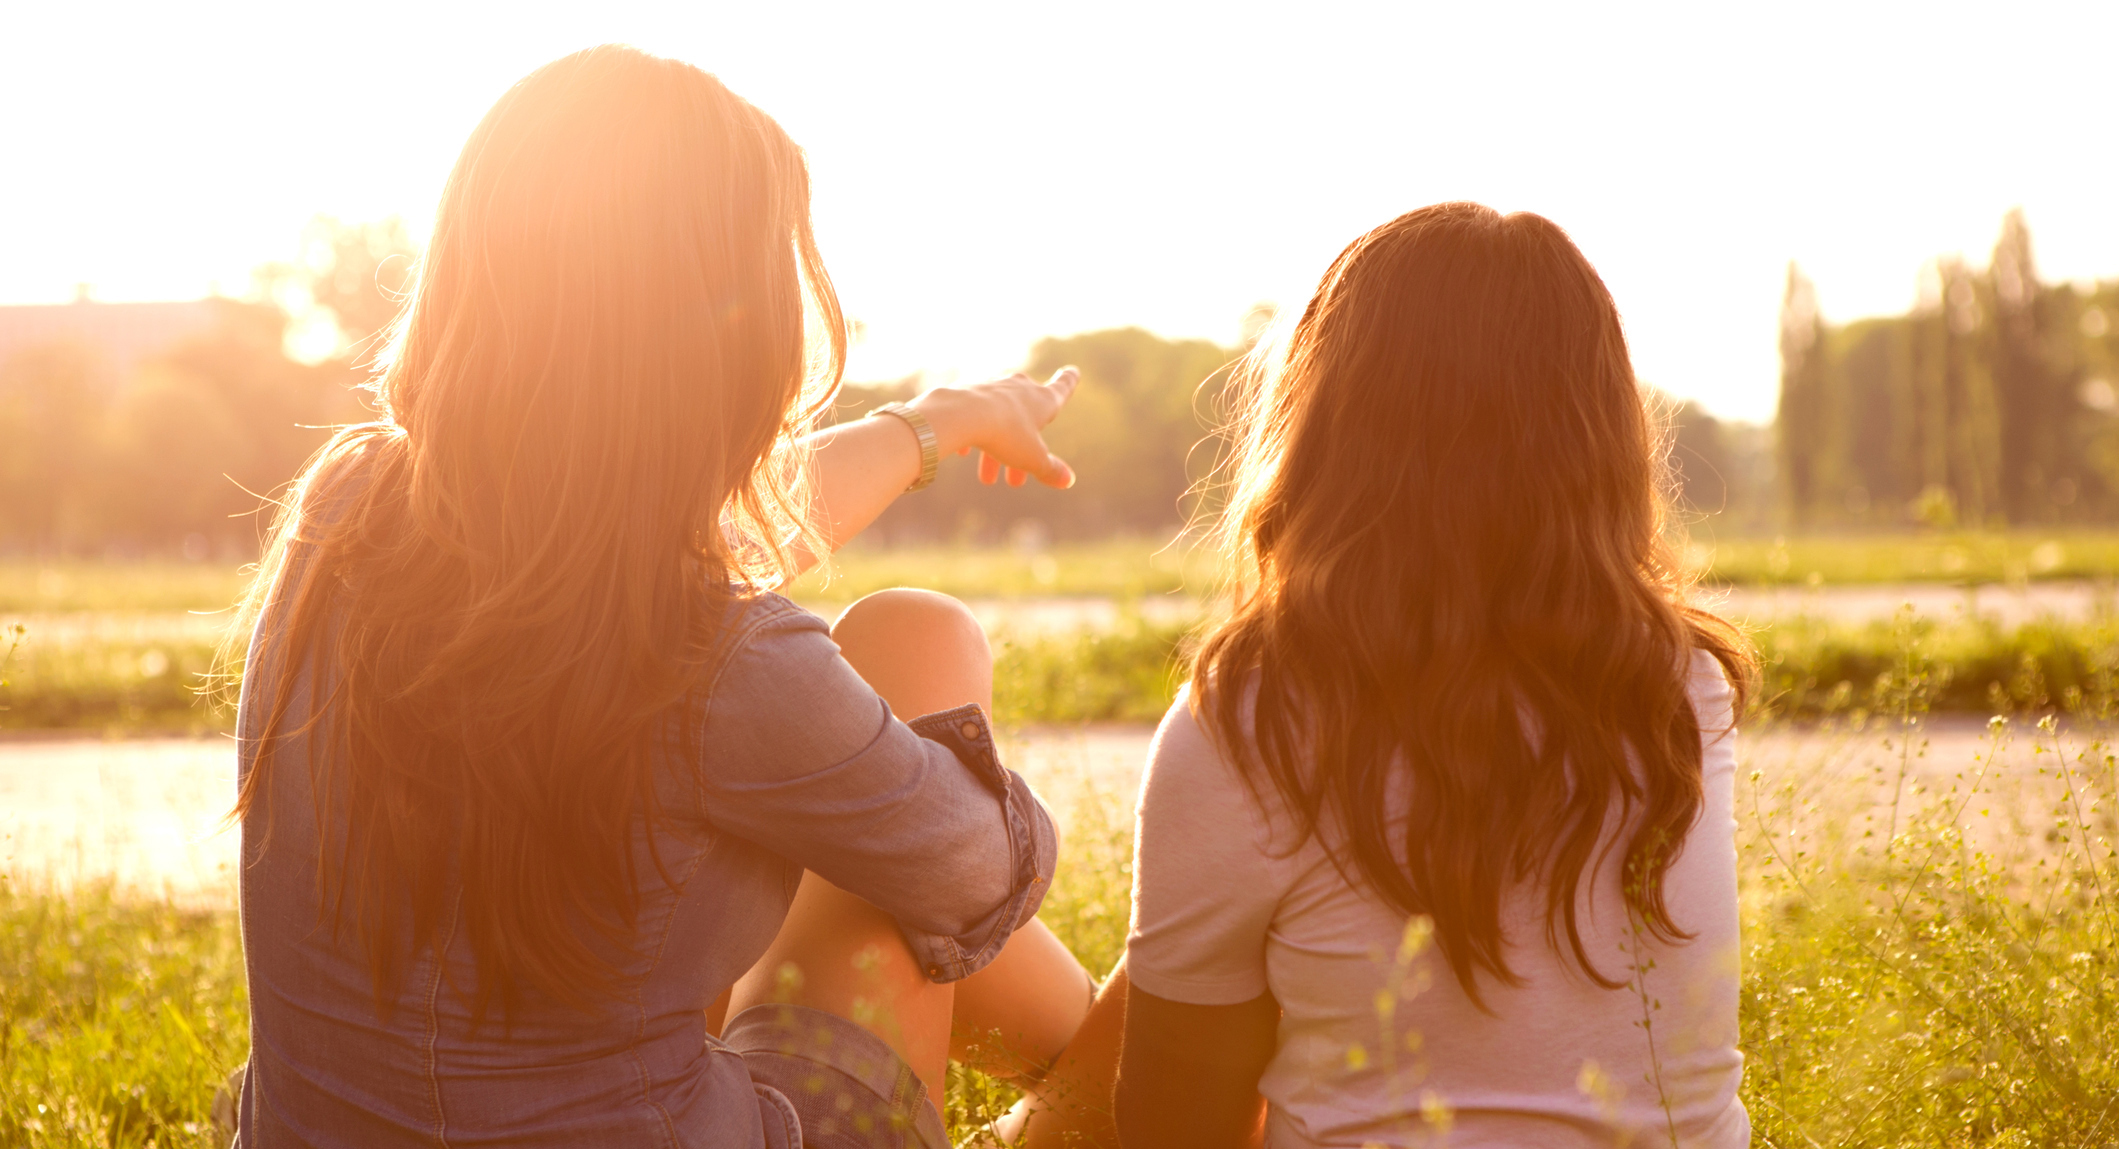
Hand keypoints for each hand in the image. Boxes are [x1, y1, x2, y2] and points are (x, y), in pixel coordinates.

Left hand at [908, 367, 1079, 488]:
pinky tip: (963, 454)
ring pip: (999, 421)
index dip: (1069, 381)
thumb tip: (1068, 480)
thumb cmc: (1005, 433)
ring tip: (987, 480)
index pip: (1062, 388)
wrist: (962, 414)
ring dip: (995, 451)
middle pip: (1026, 419)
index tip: (1073, 370)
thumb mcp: (1032, 458)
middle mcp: (1019, 387)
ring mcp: (993, 386)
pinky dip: (973, 434)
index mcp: (1042, 399)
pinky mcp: (968, 391)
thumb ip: (1050, 469)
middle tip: (1015, 482)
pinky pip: (974, 415)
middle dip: (1023, 449)